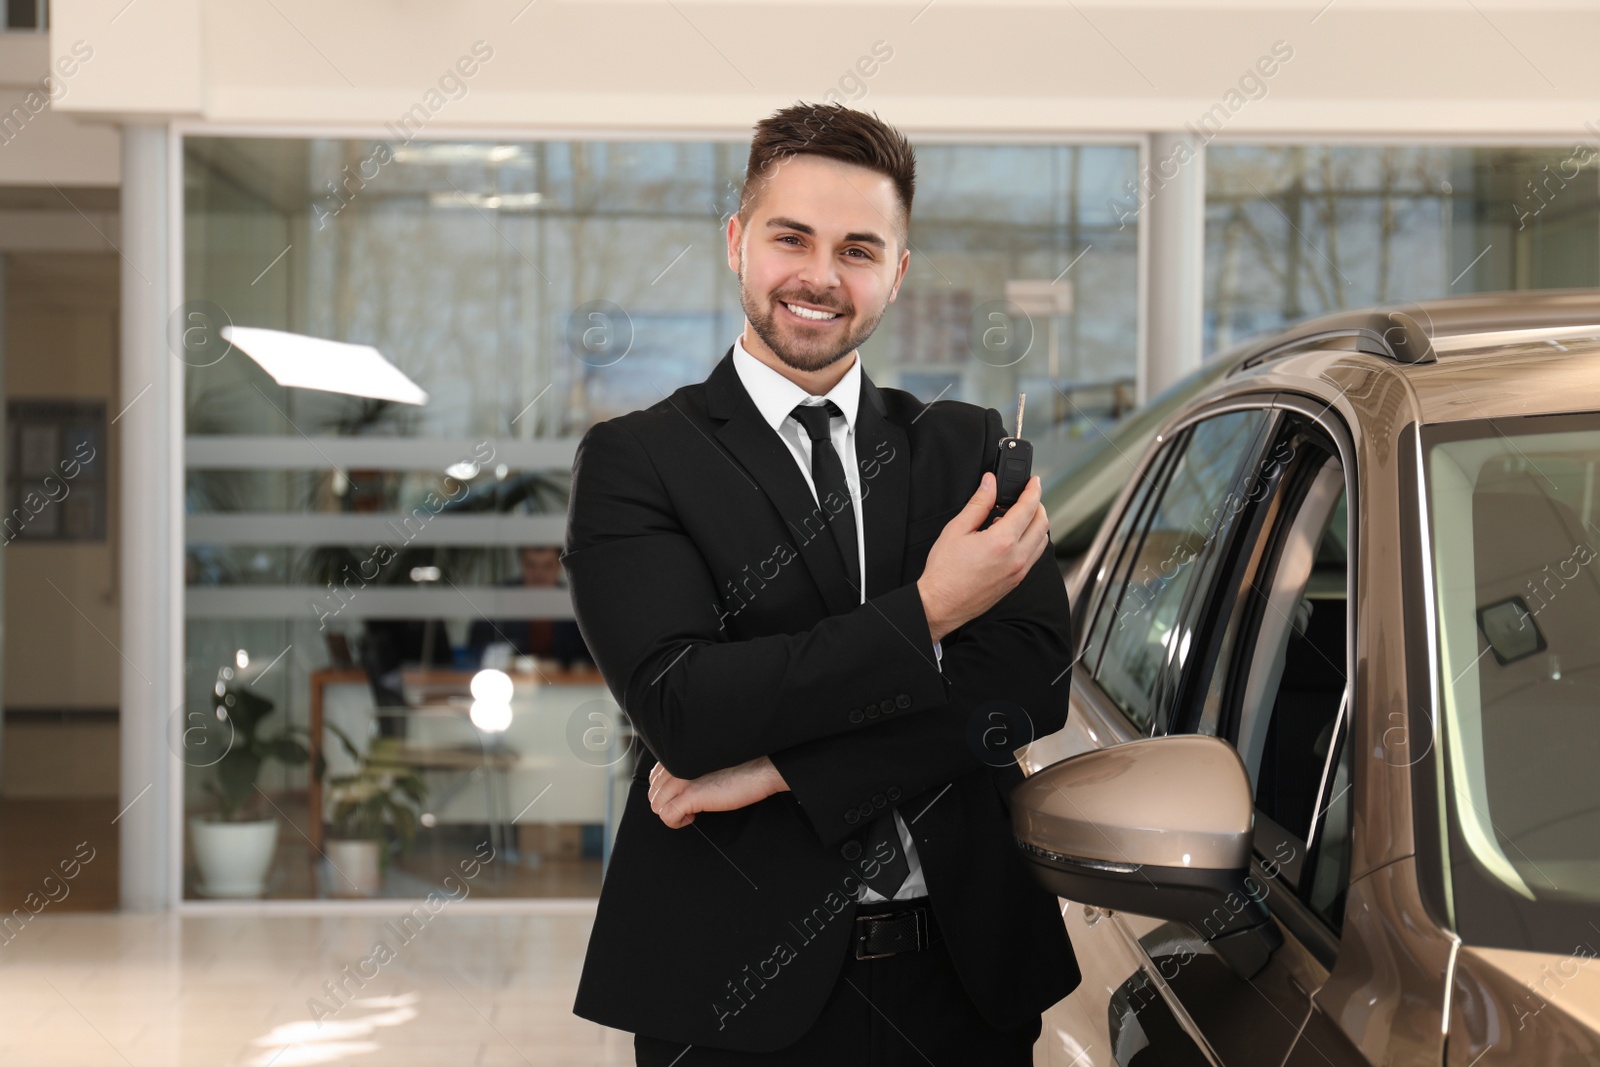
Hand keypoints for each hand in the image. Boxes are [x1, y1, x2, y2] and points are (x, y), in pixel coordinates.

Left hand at [648, 755, 789, 828]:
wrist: (760, 769)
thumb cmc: (737, 767)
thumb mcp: (704, 764)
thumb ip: (685, 769)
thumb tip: (672, 787)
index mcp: (677, 756)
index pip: (653, 779)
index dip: (668, 792)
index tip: (685, 795)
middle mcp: (674, 766)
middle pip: (653, 794)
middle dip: (669, 804)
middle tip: (689, 805)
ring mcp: (680, 780)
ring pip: (657, 806)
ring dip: (673, 813)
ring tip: (693, 810)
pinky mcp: (690, 795)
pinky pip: (667, 817)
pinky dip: (678, 822)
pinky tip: (695, 816)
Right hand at [916, 471, 1049, 642]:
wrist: (941, 604)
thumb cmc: (945, 572)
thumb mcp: (956, 529)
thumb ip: (978, 503)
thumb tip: (990, 484)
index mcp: (1002, 541)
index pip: (1028, 508)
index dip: (1033, 490)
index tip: (1034, 481)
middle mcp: (1016, 557)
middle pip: (1042, 523)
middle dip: (1037, 505)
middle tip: (1025, 497)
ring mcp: (1019, 571)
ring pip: (1042, 541)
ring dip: (1036, 524)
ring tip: (1015, 517)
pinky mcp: (1016, 581)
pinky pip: (1034, 556)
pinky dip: (1031, 541)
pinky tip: (1012, 538)